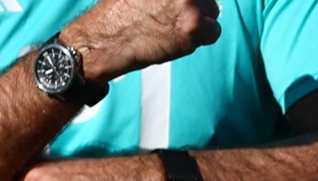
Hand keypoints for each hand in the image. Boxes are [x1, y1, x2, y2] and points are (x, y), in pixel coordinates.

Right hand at [63, 0, 220, 82]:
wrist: (104, 40)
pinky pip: (213, 32)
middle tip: (170, 18)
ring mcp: (189, 3)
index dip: (188, 0)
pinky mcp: (192, 27)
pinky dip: (199, 39)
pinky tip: (176, 40)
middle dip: (194, 7)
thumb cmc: (119, 12)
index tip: (178, 7)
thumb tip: (184, 0)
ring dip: (197, 23)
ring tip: (170, 28)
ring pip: (212, 12)